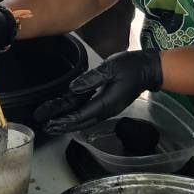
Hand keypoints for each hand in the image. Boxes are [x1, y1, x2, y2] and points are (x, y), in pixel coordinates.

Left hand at [33, 50, 163, 134]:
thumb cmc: (131, 67)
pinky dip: (74, 112)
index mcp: (105, 103)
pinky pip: (87, 110)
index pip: (80, 115)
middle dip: (62, 125)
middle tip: (44, 127)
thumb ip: (91, 79)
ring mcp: (106, 107)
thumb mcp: (110, 69)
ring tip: (50, 121)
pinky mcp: (106, 102)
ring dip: (66, 120)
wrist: (148, 69)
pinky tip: (65, 111)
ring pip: (83, 117)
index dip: (64, 120)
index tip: (49, 123)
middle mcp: (105, 109)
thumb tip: (73, 88)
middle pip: (80, 121)